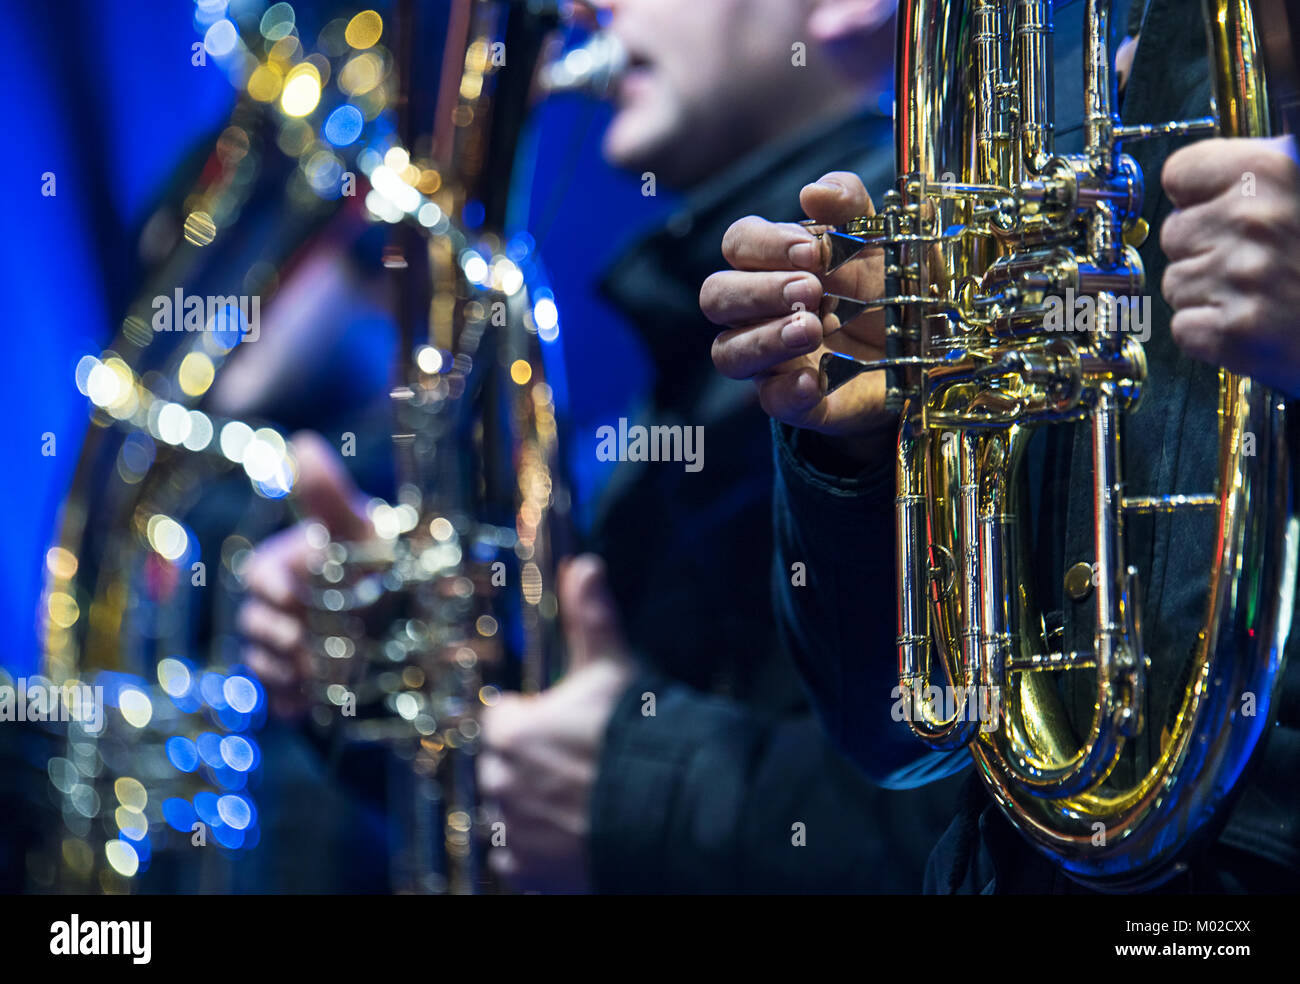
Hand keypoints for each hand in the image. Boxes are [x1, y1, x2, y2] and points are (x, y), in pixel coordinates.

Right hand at [238, 432, 371, 718]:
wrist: (409, 614)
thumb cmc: (379, 559)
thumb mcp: (359, 527)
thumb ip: (328, 493)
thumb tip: (303, 442)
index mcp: (282, 565)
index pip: (258, 576)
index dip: (272, 586)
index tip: (294, 593)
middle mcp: (275, 608)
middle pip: (256, 625)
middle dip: (277, 634)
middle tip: (304, 640)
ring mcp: (281, 648)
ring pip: (262, 664)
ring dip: (284, 670)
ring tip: (315, 673)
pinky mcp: (294, 686)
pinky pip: (277, 700)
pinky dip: (291, 704)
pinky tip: (309, 705)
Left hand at [478, 554, 632, 892]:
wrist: (665, 813)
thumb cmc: (636, 738)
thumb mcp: (613, 670)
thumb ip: (591, 617)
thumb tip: (585, 565)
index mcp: (510, 732)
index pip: (501, 721)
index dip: (532, 719)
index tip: (561, 726)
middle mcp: (500, 783)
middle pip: (503, 769)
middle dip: (530, 766)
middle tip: (576, 768)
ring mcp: (512, 832)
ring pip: (508, 816)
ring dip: (531, 810)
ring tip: (578, 805)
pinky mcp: (527, 874)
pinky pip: (515, 864)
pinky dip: (535, 856)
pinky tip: (571, 839)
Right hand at [699, 170, 893, 461]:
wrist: (927, 351)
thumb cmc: (892, 288)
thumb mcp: (884, 239)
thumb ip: (852, 207)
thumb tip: (814, 192)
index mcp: (776, 264)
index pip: (737, 244)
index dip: (763, 246)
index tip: (810, 252)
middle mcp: (761, 312)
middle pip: (715, 297)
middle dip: (757, 290)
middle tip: (810, 291)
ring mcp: (774, 360)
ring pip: (727, 353)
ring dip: (763, 339)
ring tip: (811, 330)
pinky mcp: (797, 402)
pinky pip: (770, 403)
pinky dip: (786, 392)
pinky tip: (814, 381)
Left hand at [1161, 136, 1299, 394]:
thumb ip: (1265, 178)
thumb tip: (1210, 180)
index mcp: (1272, 170)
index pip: (1180, 174)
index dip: (1196, 196)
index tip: (1213, 209)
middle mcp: (1252, 220)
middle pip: (1176, 233)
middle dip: (1205, 249)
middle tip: (1253, 263)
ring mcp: (1240, 278)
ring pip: (1176, 283)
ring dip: (1208, 293)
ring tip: (1260, 294)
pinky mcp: (1236, 332)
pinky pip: (1184, 328)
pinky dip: (1211, 334)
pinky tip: (1254, 324)